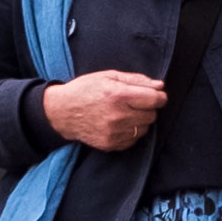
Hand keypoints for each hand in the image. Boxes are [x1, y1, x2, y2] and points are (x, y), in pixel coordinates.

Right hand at [41, 71, 166, 151]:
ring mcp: (113, 132)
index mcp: (118, 95)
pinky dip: (130, 132)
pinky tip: (119, 124)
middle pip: (151, 115)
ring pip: (143, 129)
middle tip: (135, 103)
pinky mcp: (110, 144)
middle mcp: (117, 115)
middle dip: (148, 108)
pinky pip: (133, 140)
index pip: (154, 100)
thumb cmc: (85, 89)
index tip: (156, 95)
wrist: (61, 112)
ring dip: (139, 121)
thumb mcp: (109, 76)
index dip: (160, 96)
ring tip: (125, 113)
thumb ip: (137, 80)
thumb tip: (160, 86)